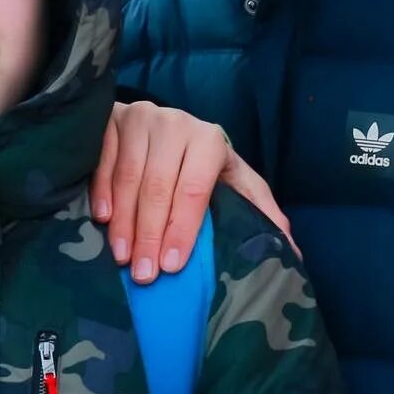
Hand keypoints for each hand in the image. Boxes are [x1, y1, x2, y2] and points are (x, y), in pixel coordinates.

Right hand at [95, 100, 291, 282]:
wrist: (167, 126)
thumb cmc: (205, 165)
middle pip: (159, 186)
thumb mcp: (238, 183)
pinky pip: (103, 161)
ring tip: (123, 258)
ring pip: (128, 177)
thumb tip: (292, 251)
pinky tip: (103, 221)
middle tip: (144, 274)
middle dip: (150, 235)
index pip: (194, 190)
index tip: (172, 266)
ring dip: (124, 222)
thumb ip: (262, 213)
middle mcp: (176, 124)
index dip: (183, 229)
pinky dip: (101, 193)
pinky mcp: (111, 120)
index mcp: (210, 140)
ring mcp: (141, 118)